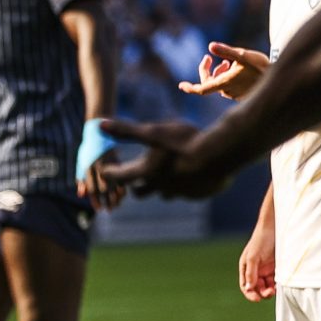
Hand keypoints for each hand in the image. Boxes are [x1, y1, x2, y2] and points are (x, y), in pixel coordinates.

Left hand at [76, 121, 122, 210]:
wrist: (98, 130)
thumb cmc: (88, 149)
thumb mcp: (82, 163)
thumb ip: (80, 179)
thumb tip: (81, 195)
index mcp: (87, 166)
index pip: (92, 188)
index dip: (95, 200)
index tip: (99, 209)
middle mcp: (98, 165)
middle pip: (104, 188)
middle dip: (107, 201)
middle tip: (109, 210)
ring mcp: (108, 161)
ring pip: (114, 183)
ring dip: (116, 196)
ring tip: (116, 206)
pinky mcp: (117, 159)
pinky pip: (121, 175)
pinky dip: (123, 186)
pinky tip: (124, 194)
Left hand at [104, 116, 239, 200]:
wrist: (221, 156)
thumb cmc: (184, 142)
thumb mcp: (153, 133)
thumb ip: (127, 131)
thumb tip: (99, 125)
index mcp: (147, 173)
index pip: (119, 177)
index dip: (110, 172)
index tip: (104, 170)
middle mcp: (161, 187)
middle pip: (140, 192)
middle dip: (134, 185)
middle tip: (131, 178)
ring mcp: (181, 193)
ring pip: (165, 194)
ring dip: (161, 186)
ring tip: (163, 176)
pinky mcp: (199, 194)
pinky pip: (187, 192)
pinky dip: (185, 185)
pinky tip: (191, 175)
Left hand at [178, 43, 270, 101]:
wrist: (280, 79)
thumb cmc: (261, 67)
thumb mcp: (243, 55)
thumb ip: (226, 51)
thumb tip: (210, 46)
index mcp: (225, 83)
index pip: (202, 89)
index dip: (190, 88)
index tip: (181, 86)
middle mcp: (228, 91)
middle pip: (209, 83)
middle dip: (207, 70)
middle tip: (209, 58)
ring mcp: (236, 95)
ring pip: (220, 83)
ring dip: (220, 72)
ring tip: (228, 62)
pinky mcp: (243, 95)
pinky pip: (229, 86)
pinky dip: (228, 77)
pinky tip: (236, 68)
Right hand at [238, 224, 276, 301]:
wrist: (275, 228)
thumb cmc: (261, 240)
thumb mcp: (253, 256)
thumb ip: (251, 273)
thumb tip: (249, 288)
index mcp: (246, 268)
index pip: (246, 286)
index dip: (250, 294)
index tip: (257, 299)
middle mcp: (255, 270)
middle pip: (257, 288)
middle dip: (261, 293)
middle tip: (269, 293)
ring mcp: (266, 269)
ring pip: (267, 286)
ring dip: (269, 291)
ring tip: (274, 290)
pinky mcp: (276, 268)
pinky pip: (276, 280)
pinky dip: (277, 285)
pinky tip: (280, 285)